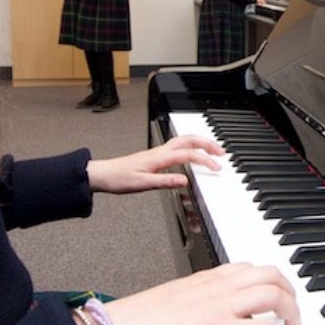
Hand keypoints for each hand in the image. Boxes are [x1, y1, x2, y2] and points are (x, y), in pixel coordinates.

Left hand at [86, 135, 223, 193]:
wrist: (103, 174)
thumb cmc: (119, 178)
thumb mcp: (142, 183)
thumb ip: (165, 181)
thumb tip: (184, 180)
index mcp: (159, 157)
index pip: (188, 154)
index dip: (205, 160)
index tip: (216, 167)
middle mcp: (160, 151)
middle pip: (189, 140)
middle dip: (207, 144)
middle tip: (222, 151)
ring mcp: (158, 152)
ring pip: (184, 141)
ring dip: (200, 143)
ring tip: (213, 150)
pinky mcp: (156, 156)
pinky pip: (178, 146)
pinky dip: (191, 147)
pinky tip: (193, 154)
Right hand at [106, 263, 304, 324]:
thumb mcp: (168, 309)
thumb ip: (191, 311)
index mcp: (200, 280)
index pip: (246, 268)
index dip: (269, 281)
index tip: (277, 297)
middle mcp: (213, 287)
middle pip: (269, 274)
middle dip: (290, 293)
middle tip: (293, 315)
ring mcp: (217, 306)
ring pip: (274, 295)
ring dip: (293, 314)